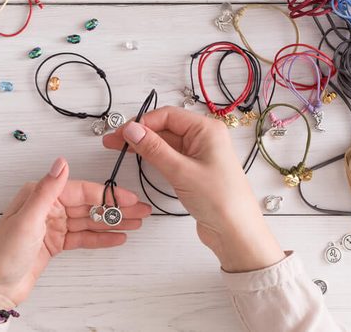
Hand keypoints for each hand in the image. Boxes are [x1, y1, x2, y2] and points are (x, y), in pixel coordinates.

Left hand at [0, 157, 151, 319]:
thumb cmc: (0, 255)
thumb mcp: (26, 220)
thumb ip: (47, 190)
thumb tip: (61, 162)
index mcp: (39, 196)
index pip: (81, 191)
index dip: (107, 195)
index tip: (128, 198)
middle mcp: (47, 208)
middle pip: (89, 205)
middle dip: (115, 208)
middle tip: (140, 211)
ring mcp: (52, 226)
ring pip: (89, 221)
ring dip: (113, 222)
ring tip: (136, 224)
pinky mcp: (54, 244)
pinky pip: (83, 238)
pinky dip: (101, 238)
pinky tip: (117, 237)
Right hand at [103, 106, 283, 271]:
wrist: (237, 233)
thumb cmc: (220, 201)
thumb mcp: (181, 172)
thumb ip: (154, 149)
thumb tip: (131, 129)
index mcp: (207, 130)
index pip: (168, 115)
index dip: (142, 123)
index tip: (121, 134)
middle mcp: (204, 138)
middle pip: (165, 127)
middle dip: (139, 133)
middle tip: (113, 141)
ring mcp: (199, 154)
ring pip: (166, 142)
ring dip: (144, 145)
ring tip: (119, 149)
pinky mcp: (194, 170)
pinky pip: (170, 156)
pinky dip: (154, 157)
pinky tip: (139, 158)